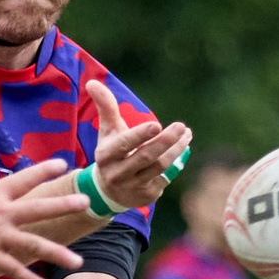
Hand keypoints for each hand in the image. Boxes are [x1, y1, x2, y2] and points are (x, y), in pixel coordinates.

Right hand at [0, 133, 90, 278]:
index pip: (26, 179)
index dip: (45, 170)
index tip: (64, 164)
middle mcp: (1, 213)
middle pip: (39, 208)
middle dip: (64, 204)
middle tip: (86, 202)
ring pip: (33, 244)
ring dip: (57, 253)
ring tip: (78, 262)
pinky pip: (12, 268)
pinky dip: (27, 278)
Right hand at [83, 79, 191, 214]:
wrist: (107, 191)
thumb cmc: (111, 152)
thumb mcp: (107, 131)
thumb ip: (105, 106)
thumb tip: (92, 82)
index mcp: (106, 155)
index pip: (124, 144)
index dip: (140, 135)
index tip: (156, 125)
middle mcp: (117, 173)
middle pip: (147, 157)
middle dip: (166, 142)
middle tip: (181, 127)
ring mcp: (132, 186)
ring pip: (160, 167)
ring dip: (176, 150)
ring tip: (186, 135)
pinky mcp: (146, 196)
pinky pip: (166, 177)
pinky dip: (176, 163)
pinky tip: (182, 150)